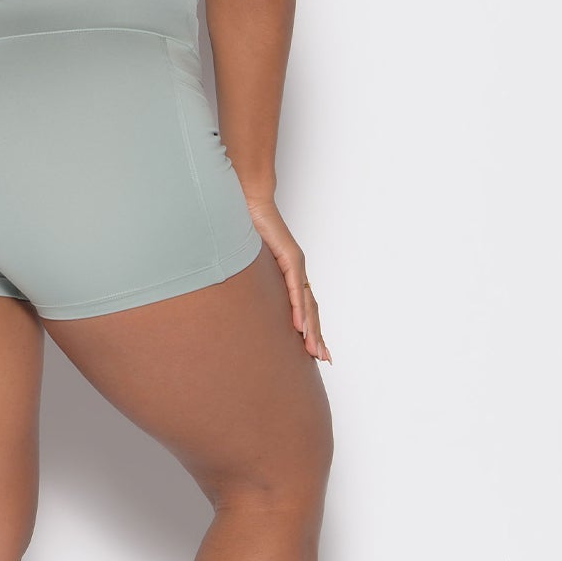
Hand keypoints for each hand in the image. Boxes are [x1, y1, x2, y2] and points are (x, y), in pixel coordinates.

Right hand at [245, 196, 330, 361]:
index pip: (304, 306)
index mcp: (289, 273)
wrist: (251, 202)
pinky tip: (301, 327)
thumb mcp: (249, 261)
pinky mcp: (290, 258)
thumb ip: (250, 277)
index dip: (310, 328)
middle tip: (324, 359)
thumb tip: (237, 291)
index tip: (314, 348)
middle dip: (317, 336)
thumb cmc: (246, 228)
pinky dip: (299, 310)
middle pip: (311, 310)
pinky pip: (295, 289)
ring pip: (307, 304)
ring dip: (312, 330)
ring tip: (315, 350)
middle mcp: (297, 271)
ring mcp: (296, 265)